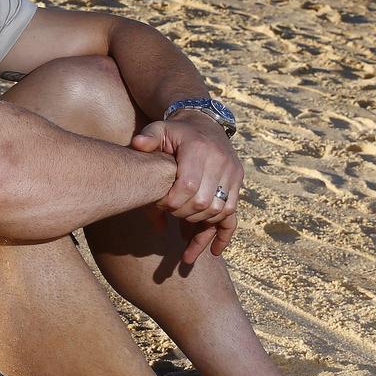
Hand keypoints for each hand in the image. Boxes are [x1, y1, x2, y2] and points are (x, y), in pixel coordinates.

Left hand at [131, 110, 243, 262]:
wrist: (205, 124)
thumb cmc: (176, 131)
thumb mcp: (160, 128)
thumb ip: (148, 137)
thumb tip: (138, 145)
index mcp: (199, 150)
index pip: (188, 186)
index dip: (173, 201)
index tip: (161, 205)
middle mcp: (221, 162)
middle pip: (203, 203)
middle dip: (183, 215)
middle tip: (170, 215)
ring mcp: (232, 174)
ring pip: (219, 212)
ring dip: (200, 227)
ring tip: (184, 237)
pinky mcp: (237, 183)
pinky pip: (233, 215)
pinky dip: (222, 235)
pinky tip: (213, 251)